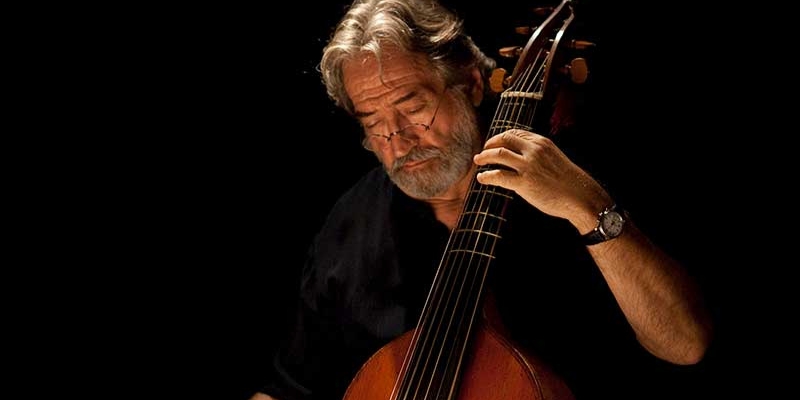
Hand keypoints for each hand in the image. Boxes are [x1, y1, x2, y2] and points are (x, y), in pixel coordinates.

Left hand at [473, 129, 608, 229]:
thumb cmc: (568, 182)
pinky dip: (486, 176)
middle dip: (489, 145)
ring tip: (478, 162)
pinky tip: (481, 179)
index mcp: (541, 142)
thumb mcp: (553, 158)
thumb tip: (520, 158)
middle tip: (482, 153)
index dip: (500, 137)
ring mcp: (528, 166)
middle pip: (503, 139)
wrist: (580, 197)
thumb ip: (538, 154)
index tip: (493, 144)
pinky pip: (498, 176)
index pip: (514, 133)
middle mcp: (534, 150)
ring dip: (484, 157)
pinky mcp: (524, 183)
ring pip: (498, 154)